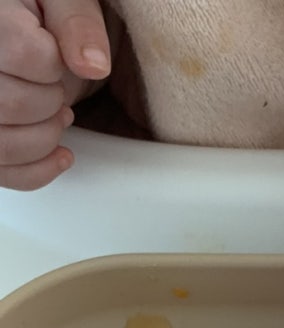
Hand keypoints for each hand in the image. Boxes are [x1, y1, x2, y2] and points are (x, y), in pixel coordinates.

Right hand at [0, 0, 109, 189]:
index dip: (51, 62)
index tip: (53, 56)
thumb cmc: (40, 15)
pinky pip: (3, 172)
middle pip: (12, 105)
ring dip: (46, 137)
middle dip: (51, 102)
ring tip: (57, 114)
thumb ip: (77, 20)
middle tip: (56, 87)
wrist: (25, 35)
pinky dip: (39, 171)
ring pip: (4, 146)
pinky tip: (60, 152)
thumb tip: (92, 64)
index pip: (24, 53)